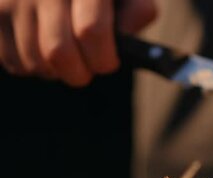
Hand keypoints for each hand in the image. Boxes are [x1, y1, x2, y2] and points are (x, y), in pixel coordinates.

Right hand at [0, 0, 156, 85]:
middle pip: (59, 52)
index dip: (103, 58)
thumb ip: (137, 11)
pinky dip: (30, 66)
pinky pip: (12, 61)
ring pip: (34, 61)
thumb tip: (128, 35)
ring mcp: (13, 1)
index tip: (108, 62)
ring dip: (54, 71)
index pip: (91, 31)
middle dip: (79, 73)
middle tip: (86, 68)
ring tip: (64, 56)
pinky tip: (40, 49)